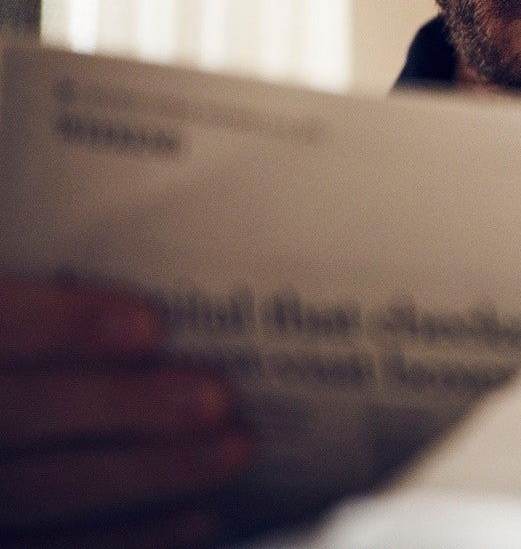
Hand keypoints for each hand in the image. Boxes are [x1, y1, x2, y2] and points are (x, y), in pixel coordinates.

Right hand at [0, 277, 249, 547]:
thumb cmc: (30, 349)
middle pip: (14, 416)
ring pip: (36, 493)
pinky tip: (200, 516)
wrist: (18, 420)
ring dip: (144, 474)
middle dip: (118, 408)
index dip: (59, 326)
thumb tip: (154, 266)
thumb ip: (47, 295)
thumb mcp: (20, 296)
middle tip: (216, 397)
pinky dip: (127, 539)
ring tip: (233, 449)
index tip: (149, 324)